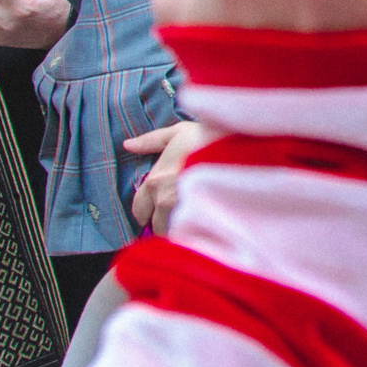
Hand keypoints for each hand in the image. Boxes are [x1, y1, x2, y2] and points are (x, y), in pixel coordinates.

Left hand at [125, 119, 214, 234]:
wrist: (238, 146)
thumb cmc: (206, 136)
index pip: (139, 210)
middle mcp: (164, 200)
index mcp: (154, 181)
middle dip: (163, 223)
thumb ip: (150, 141)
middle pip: (156, 225)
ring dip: (182, 227)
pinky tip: (207, 224)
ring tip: (195, 220)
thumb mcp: (176, 132)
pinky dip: (197, 231)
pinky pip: (193, 234)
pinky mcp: (203, 219)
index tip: (155, 212)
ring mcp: (184, 212)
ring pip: (175, 232)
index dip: (146, 212)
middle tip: (177, 216)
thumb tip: (128, 145)